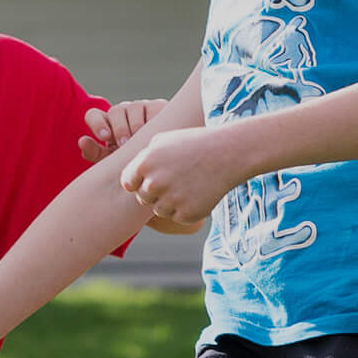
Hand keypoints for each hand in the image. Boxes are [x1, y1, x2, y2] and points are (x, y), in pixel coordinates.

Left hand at [80, 98, 167, 162]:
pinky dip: (152, 120)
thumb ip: (96, 153)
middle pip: (115, 111)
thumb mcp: (113, 161)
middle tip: (123, 143)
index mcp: (106, 124)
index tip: (104, 137)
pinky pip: (153, 108)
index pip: (94, 116)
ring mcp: (140, 107)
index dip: (97, 124)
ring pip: (133, 108)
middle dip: (118, 128)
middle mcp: (122, 113)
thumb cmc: (132, 162)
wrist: (161, 161)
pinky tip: (154, 134)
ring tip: (139, 142)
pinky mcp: (158, 106)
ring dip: (135, 125)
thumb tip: (82, 141)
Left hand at [119, 126, 236, 224]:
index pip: (128, 184)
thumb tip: (131, 176)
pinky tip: (198, 193)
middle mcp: (154, 184)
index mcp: (145, 164)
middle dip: (155, 192)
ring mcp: (170, 201)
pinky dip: (186, 209)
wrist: (229, 154)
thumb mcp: (164, 140)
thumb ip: (143, 158)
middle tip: (176, 179)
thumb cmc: (195, 143)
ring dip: (170, 202)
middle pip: (143, 198)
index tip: (150, 178)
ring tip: (189, 184)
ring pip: (159, 209)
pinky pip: (177, 217)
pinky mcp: (186, 215)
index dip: (138, 182)